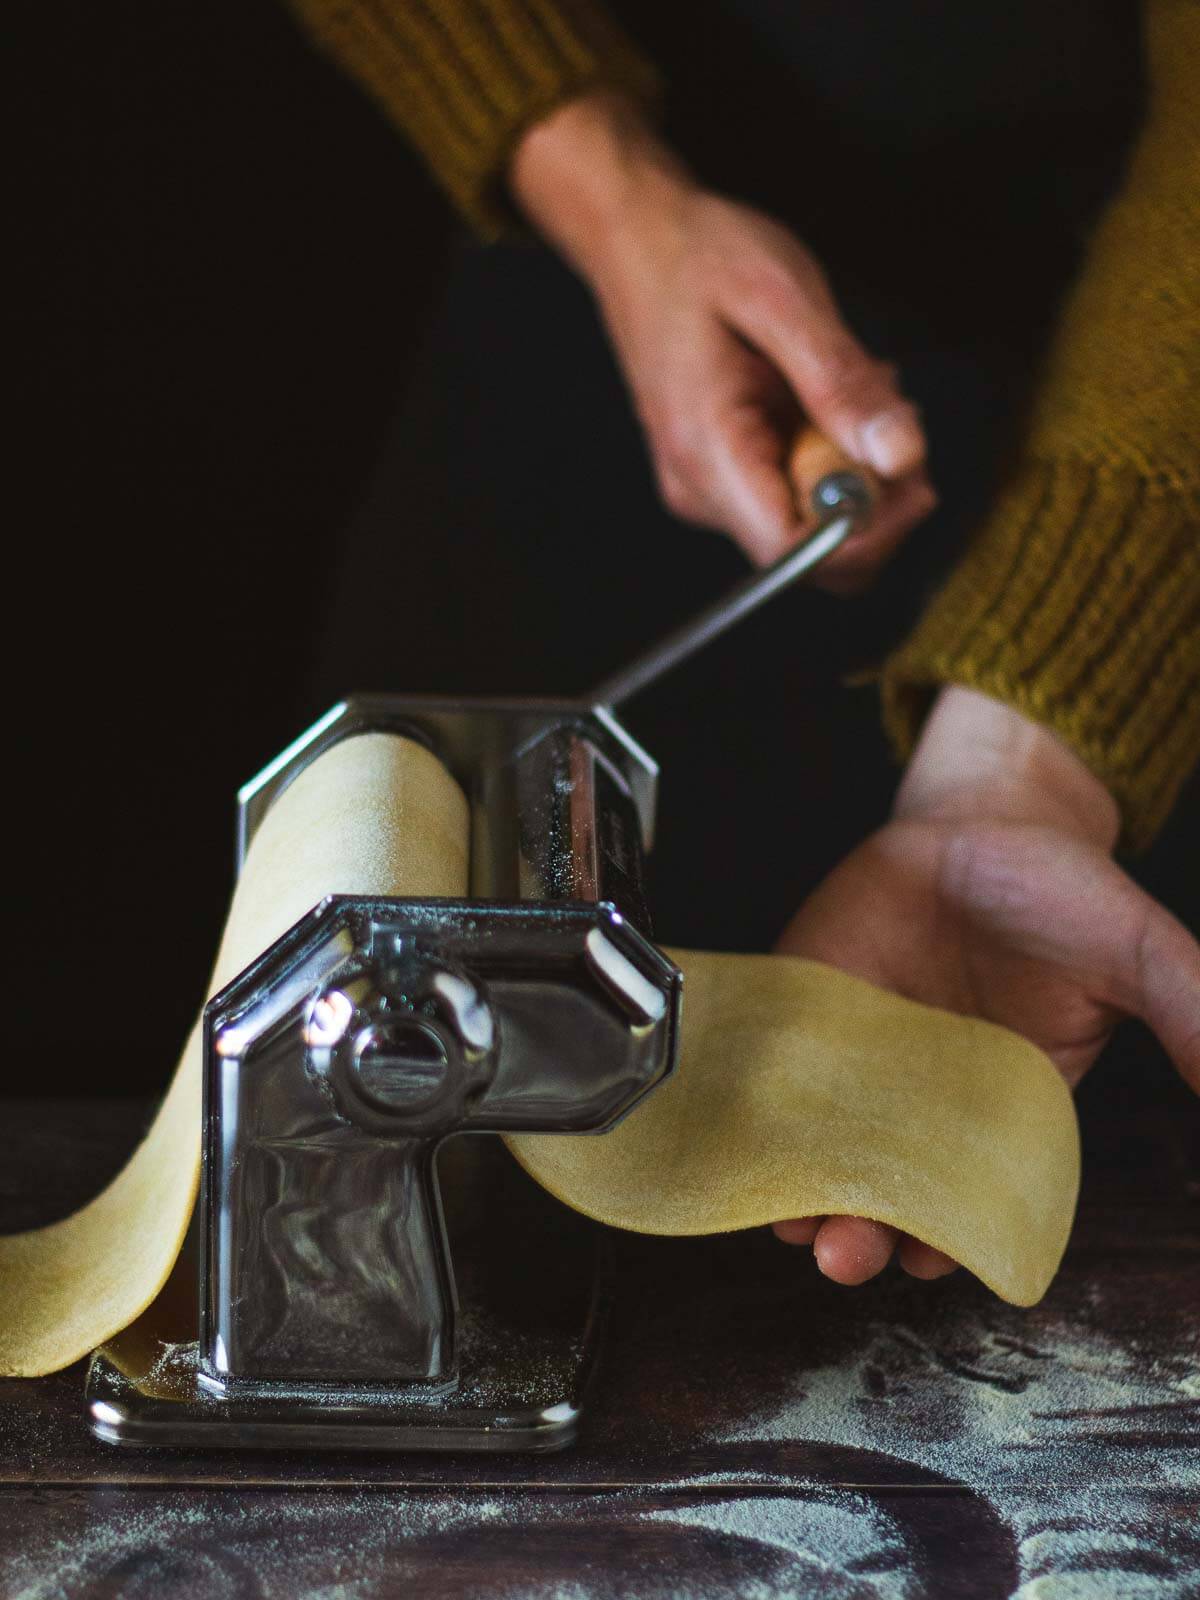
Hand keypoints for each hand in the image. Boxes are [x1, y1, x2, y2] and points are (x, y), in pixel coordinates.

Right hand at [510, 92, 934, 585]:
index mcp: (708, 453)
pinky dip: (836, 457)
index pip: (794, 552)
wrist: (638, 240)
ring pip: (814, 526)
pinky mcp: (725, 476)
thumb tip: (901, 458)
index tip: (907, 467)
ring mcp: (710, 489)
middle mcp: (702, 490)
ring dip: (860, 470)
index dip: (866, 529)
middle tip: (894, 410)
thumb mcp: (782, 299)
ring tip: (860, 389)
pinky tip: (833, 401)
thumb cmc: (699, 256)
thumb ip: (841, 383)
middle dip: (875, 495)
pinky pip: (799, 496)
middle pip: (813, 550)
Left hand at [773, 686, 1199, 1283]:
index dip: (947, 1239)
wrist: (984, 814)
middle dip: (859, 1234)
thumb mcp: (1137, 951)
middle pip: (880, 1189)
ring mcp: (855, 1054)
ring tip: (791, 1217)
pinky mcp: (805, 1006)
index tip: (932, 1259)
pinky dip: (751, 1106)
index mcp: (1002, 1105)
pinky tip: (742, 1134)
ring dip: (796, 1189)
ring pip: (815, 1146)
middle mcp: (920, 1094)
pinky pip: (771, 1071)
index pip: (966, 1200)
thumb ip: (1192, 1014)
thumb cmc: (1060, 890)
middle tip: (847, 1252)